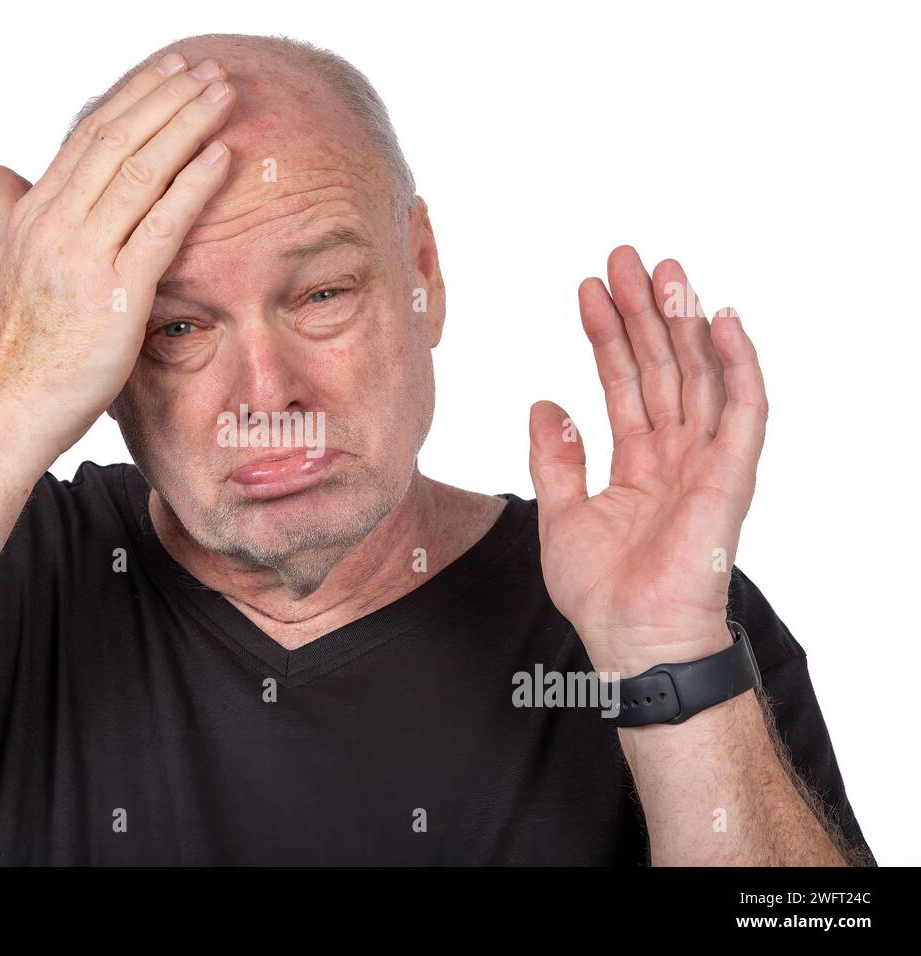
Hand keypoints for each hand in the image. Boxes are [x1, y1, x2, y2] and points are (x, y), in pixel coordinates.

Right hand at [0, 53, 235, 467]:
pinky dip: (192, 186)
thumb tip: (0, 172)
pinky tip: (220, 157)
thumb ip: (6, 217)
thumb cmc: (12, 350)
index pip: (88, 138)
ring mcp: (83, 257)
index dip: (132, 99)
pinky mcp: (115, 294)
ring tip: (223, 94)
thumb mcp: (2, 272)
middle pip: (117, 141)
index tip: (166, 72)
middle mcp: (54, 225)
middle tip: (206, 68)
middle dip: (166, 98)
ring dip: (186, 126)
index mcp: (32, 216)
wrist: (7, 410)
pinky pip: (160, 226)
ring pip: (140, 171)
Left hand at [527, 246, 768, 675]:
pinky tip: (721, 319)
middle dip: (644, 310)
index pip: (623, 381)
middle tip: (626, 256)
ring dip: (683, 320)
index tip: (587, 288)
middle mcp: (675, 453)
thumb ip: (555, 458)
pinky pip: (743, 410)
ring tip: (664, 269)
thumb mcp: (559, 514)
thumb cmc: (601, 591)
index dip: (606, 334)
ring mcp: (706, 461)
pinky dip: (737, 363)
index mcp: (637, 461)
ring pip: (698, 374)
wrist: (632, 640)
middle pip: (661, 365)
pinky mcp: (731, 475)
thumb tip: (545, 404)